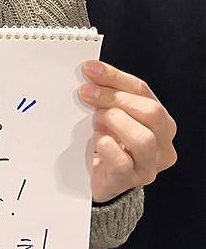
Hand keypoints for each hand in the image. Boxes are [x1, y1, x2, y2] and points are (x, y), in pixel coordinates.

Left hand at [78, 61, 176, 202]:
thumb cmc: (107, 142)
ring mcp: (149, 164)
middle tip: (87, 94)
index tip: (90, 69)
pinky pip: (122, 162)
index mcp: (158, 120)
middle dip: (115, 98)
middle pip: (151, 112)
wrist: (100, 178)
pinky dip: (106, 146)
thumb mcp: (109, 114)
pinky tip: (96, 141)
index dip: (115, 77)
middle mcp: (161, 143)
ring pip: (143, 138)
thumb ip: (107, 94)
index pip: (142, 90)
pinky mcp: (130, 180)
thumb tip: (91, 71)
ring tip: (96, 121)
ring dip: (114, 122)